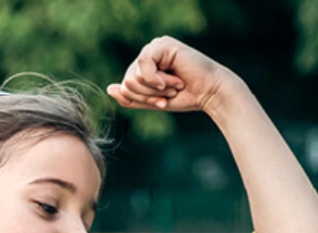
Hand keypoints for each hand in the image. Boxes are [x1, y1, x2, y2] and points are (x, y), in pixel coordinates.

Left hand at [107, 37, 232, 114]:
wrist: (207, 93)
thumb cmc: (182, 97)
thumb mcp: (151, 102)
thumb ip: (130, 98)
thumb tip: (110, 88)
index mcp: (142, 67)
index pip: (124, 87)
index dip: (141, 100)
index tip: (161, 102)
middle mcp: (147, 55)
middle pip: (127, 83)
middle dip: (147, 95)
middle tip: (168, 92)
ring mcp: (154, 47)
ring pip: (133, 77)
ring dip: (154, 89)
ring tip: (173, 84)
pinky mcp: (163, 44)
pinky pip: (144, 66)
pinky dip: (157, 79)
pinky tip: (173, 78)